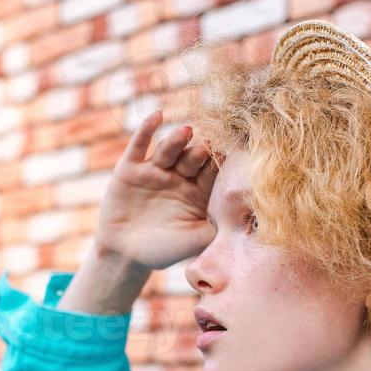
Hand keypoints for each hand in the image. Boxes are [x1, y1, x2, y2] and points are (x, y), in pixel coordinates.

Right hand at [95, 108, 219, 272]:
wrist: (125, 255)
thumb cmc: (164, 250)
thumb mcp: (195, 240)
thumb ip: (216, 227)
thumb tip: (246, 220)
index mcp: (197, 192)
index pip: (210, 173)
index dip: (217, 165)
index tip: (226, 157)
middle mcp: (178, 177)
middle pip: (191, 158)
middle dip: (199, 152)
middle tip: (207, 147)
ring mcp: (154, 170)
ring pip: (168, 150)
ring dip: (178, 140)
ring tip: (187, 131)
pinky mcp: (130, 168)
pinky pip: (139, 145)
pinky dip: (146, 129)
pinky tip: (157, 115)